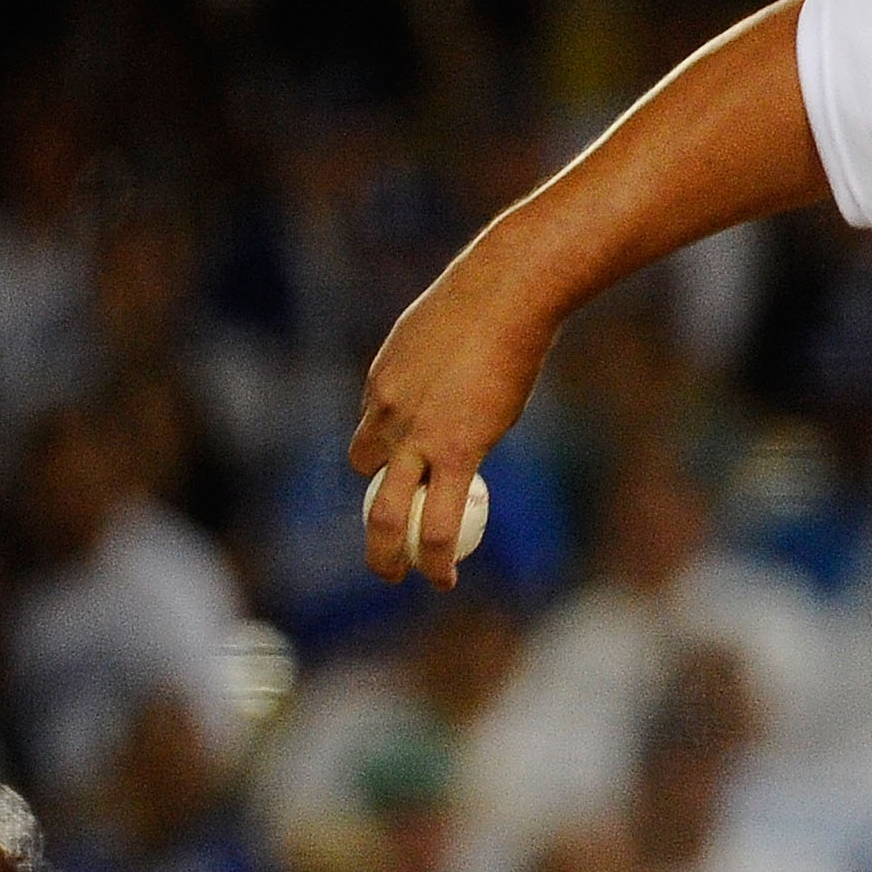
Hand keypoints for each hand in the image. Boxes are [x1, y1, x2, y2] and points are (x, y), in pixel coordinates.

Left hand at [349, 245, 558, 590]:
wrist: (504, 294)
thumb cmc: (486, 299)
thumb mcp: (438, 330)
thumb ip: (435, 363)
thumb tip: (456, 367)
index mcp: (383, 384)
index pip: (373, 437)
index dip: (385, 463)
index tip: (409, 478)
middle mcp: (387, 414)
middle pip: (367, 480)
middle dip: (370, 524)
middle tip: (382, 553)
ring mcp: (416, 435)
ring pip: (390, 510)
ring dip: (391, 553)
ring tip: (403, 578)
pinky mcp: (456, 450)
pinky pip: (440, 516)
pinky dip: (437, 555)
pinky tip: (443, 577)